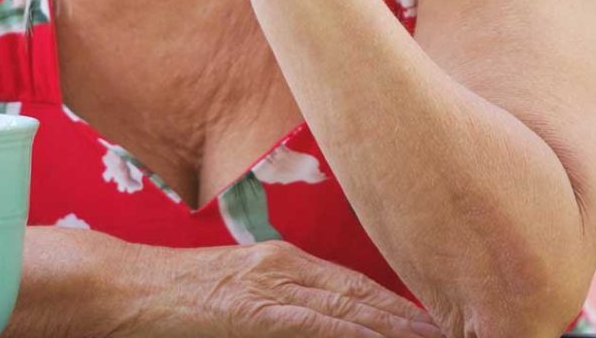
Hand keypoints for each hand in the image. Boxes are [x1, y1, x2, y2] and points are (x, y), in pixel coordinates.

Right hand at [111, 239, 445, 337]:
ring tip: (449, 337)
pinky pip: (316, 324)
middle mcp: (288, 268)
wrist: (122, 288)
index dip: (409, 309)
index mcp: (287, 265)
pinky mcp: (254, 309)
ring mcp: (272, 286)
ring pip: (354, 310)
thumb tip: (331, 323)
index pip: (363, 290)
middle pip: (368, 298)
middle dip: (420, 322)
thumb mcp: (238, 298)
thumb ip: (282, 308)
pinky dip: (354, 331)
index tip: (452, 325)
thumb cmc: (175, 303)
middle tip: (474, 331)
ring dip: (401, 328)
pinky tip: (385, 337)